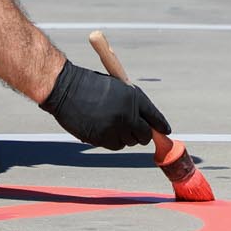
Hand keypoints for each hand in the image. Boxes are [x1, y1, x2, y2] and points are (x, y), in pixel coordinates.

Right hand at [40, 61, 170, 150]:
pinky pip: (115, 145)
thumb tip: (145, 122)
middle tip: (134, 132)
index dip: (160, 125)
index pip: (154, 116)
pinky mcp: (102, 138)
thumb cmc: (89, 84)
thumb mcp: (116, 88)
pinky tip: (103, 129)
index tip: (165, 131)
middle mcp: (128, 113)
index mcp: (133, 97)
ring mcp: (115, 127)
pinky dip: (112, 141)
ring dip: (124, 137)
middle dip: (142, 134)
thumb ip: (131, 103)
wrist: (65, 88)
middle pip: (144, 134)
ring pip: (129, 142)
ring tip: (111, 125)